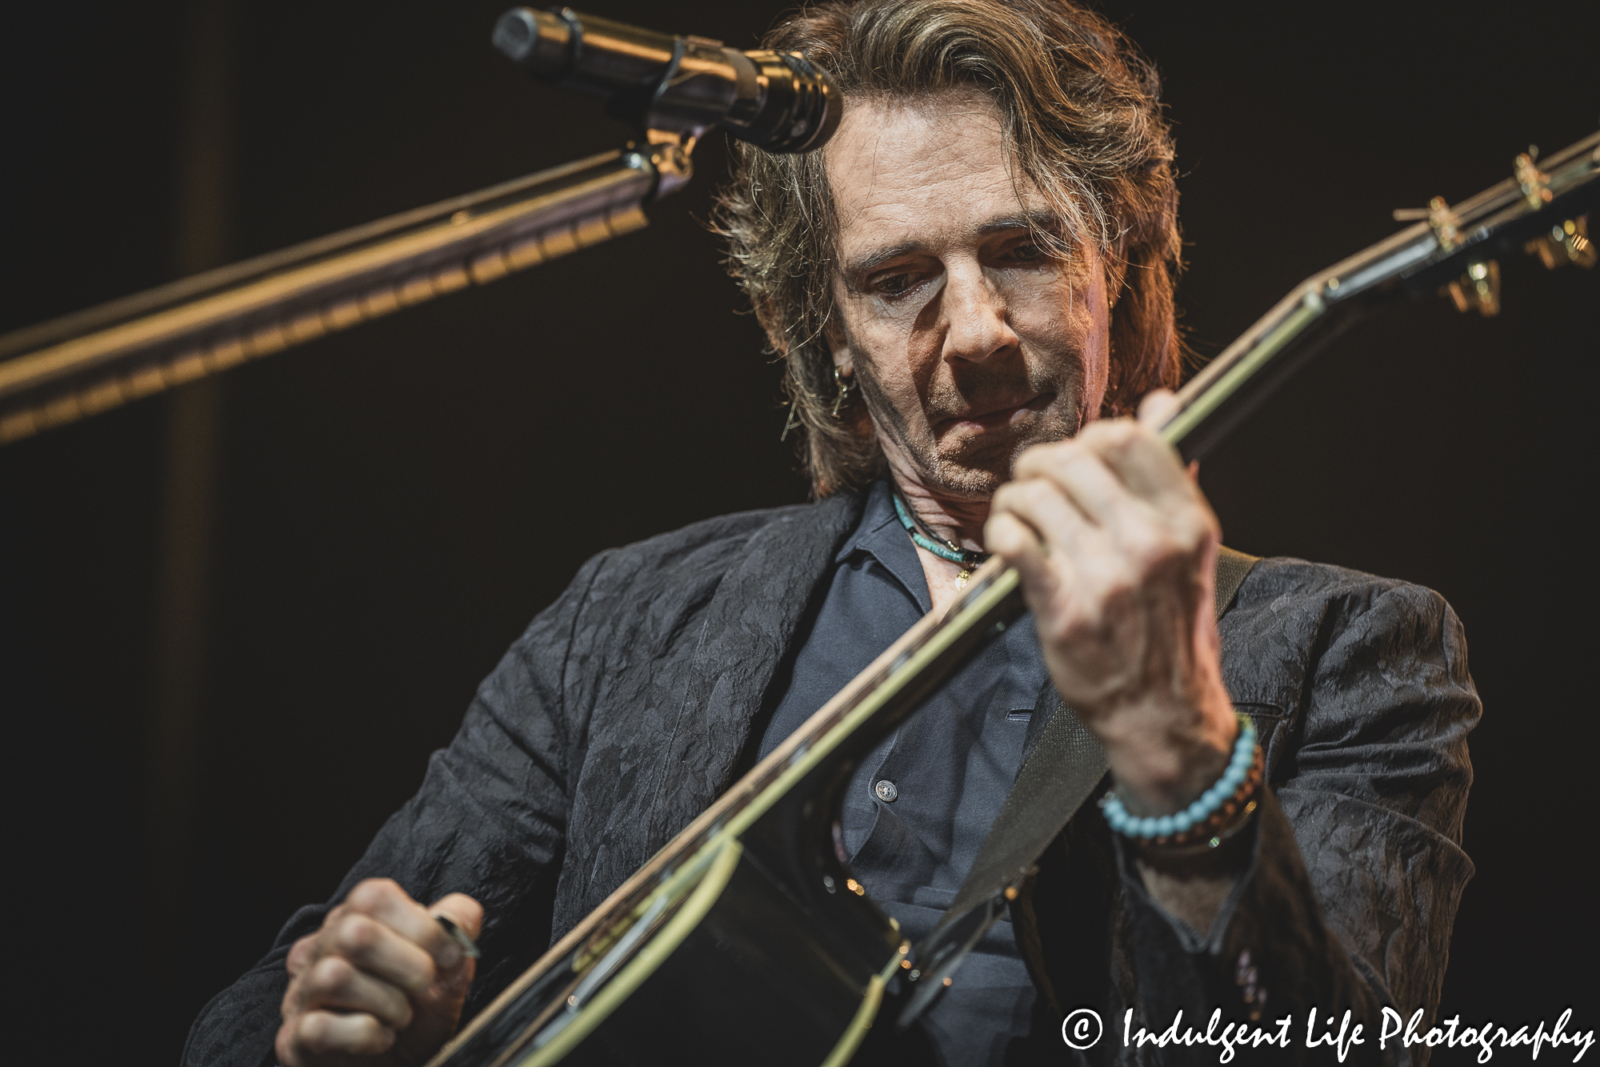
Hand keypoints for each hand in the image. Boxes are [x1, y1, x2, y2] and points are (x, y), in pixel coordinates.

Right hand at [276, 879, 482, 1066]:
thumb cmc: (417, 1013)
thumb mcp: (448, 968)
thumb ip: (457, 929)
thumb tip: (462, 912)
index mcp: (353, 920)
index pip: (373, 897)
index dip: (421, 925)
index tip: (449, 956)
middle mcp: (318, 951)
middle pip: (353, 933)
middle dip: (408, 965)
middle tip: (425, 989)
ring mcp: (300, 995)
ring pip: (334, 977)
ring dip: (388, 1002)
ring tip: (402, 1017)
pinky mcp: (294, 1039)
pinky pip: (320, 1027)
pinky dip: (365, 1034)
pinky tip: (381, 1039)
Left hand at [986, 390, 1236, 814]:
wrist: (1161, 715)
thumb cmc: (1169, 628)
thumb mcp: (1190, 549)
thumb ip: (1172, 475)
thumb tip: (1164, 404)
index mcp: (1186, 522)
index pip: (1128, 438)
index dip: (1090, 439)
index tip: (1078, 460)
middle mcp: (1150, 545)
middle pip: (1073, 459)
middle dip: (1040, 464)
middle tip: (1031, 483)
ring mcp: (1107, 578)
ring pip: (1036, 495)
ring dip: (1014, 499)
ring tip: (1017, 515)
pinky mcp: (1065, 610)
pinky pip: (1016, 540)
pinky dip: (1001, 531)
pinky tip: (1006, 541)